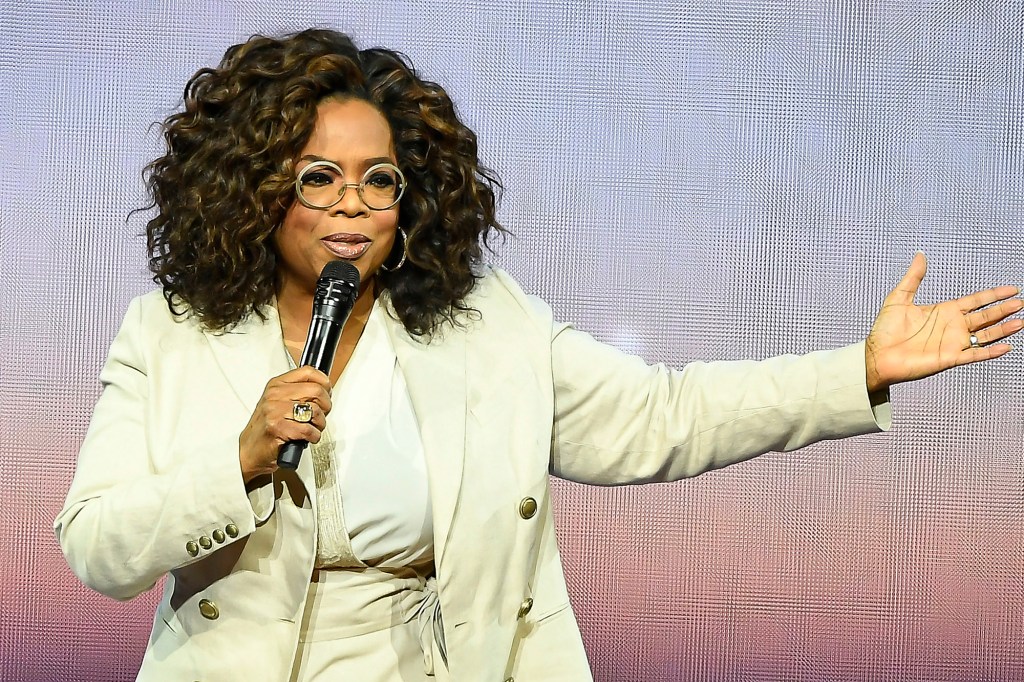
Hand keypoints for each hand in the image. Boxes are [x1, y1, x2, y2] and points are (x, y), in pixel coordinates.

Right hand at [238, 366, 332, 482]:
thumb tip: (324, 389)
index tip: (326, 392)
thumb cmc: (267, 428)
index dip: (324, 383)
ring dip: (320, 424)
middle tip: (320, 415)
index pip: (308, 372)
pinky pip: (308, 429)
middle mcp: (275, 395)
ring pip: (314, 410)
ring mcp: (275, 411)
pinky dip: (314, 436)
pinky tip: (307, 437)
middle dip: (326, 406)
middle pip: (316, 391)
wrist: (250, 450)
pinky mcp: (277, 428)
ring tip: (313, 428)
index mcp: (277, 385)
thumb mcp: (279, 403)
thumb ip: (299, 393)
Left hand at [864, 252, 1022, 391]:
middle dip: (1003, 310)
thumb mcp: (898, 299)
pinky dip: (989, 352)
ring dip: (1002, 330)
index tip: (1012, 289)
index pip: (975, 301)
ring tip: (1020, 322)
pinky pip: (974, 355)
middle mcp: (953, 326)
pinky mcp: (949, 358)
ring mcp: (953, 343)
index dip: (993, 295)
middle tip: (1021, 304)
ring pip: (984, 335)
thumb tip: (920, 255)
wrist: (877, 355)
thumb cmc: (885, 330)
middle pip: (985, 316)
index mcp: (944, 311)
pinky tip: (1005, 347)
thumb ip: (913, 278)